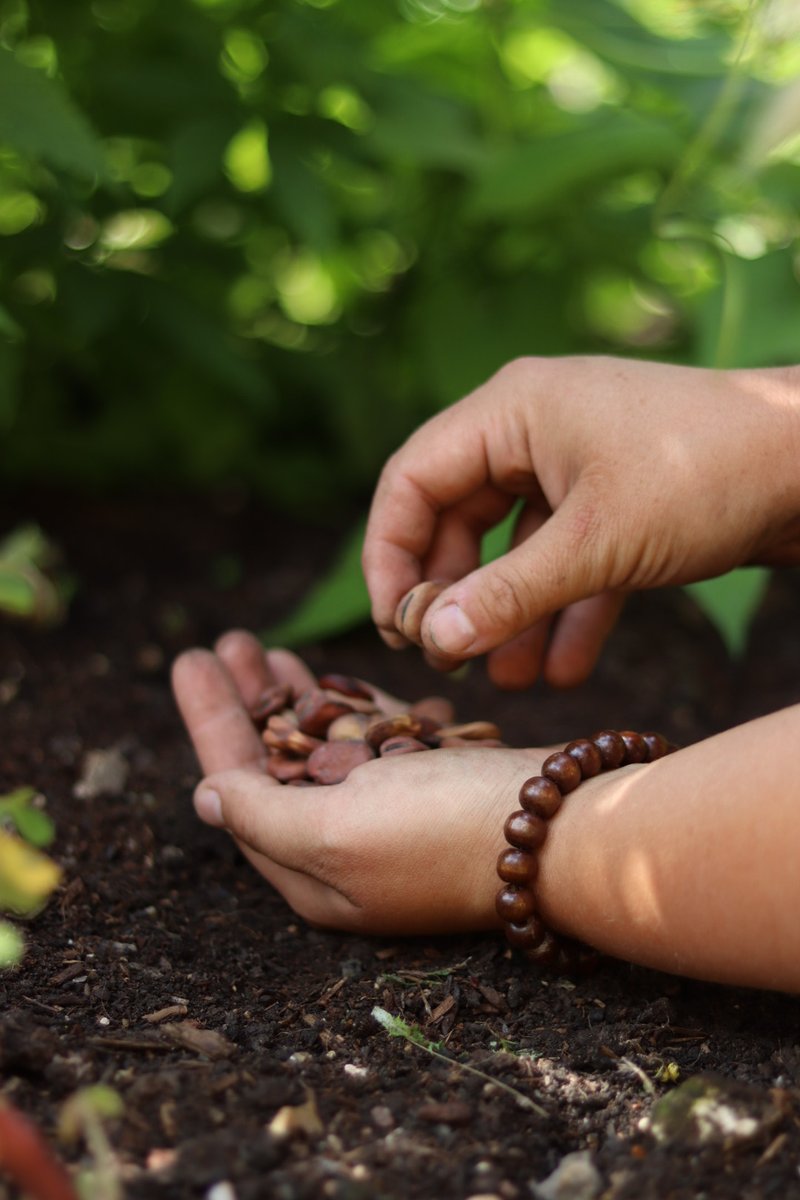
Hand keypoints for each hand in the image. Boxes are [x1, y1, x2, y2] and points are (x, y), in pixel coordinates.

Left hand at [171, 630, 544, 933]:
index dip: (212, 721)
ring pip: (326, 746)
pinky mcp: (435, 787)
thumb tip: (207, 798)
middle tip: (228, 641)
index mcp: (312, 872)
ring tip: (267, 646)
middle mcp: (349, 850)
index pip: (238, 787)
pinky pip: (376, 742)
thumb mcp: (334, 832)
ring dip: (295, 694)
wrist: (564, 827)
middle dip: (248, 700)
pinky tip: (337, 678)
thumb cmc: (442, 832)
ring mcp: (395, 817)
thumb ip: (263, 816)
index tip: (190, 659)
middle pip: (279, 762)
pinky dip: (352, 706)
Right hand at [363, 356, 799, 688]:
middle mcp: (534, 428)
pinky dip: (563, 608)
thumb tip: (431, 639)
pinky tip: (566, 669)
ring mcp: (577, 462)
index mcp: (511, 410)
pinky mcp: (617, 498)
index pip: (413, 480)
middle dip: (454, 592)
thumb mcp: (597, 544)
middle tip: (447, 658)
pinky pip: (569, 555)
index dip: (391, 556)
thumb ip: (506, 594)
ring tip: (506, 680)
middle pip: (457, 515)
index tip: (398, 627)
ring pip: (514, 544)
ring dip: (509, 612)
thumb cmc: (707, 476)